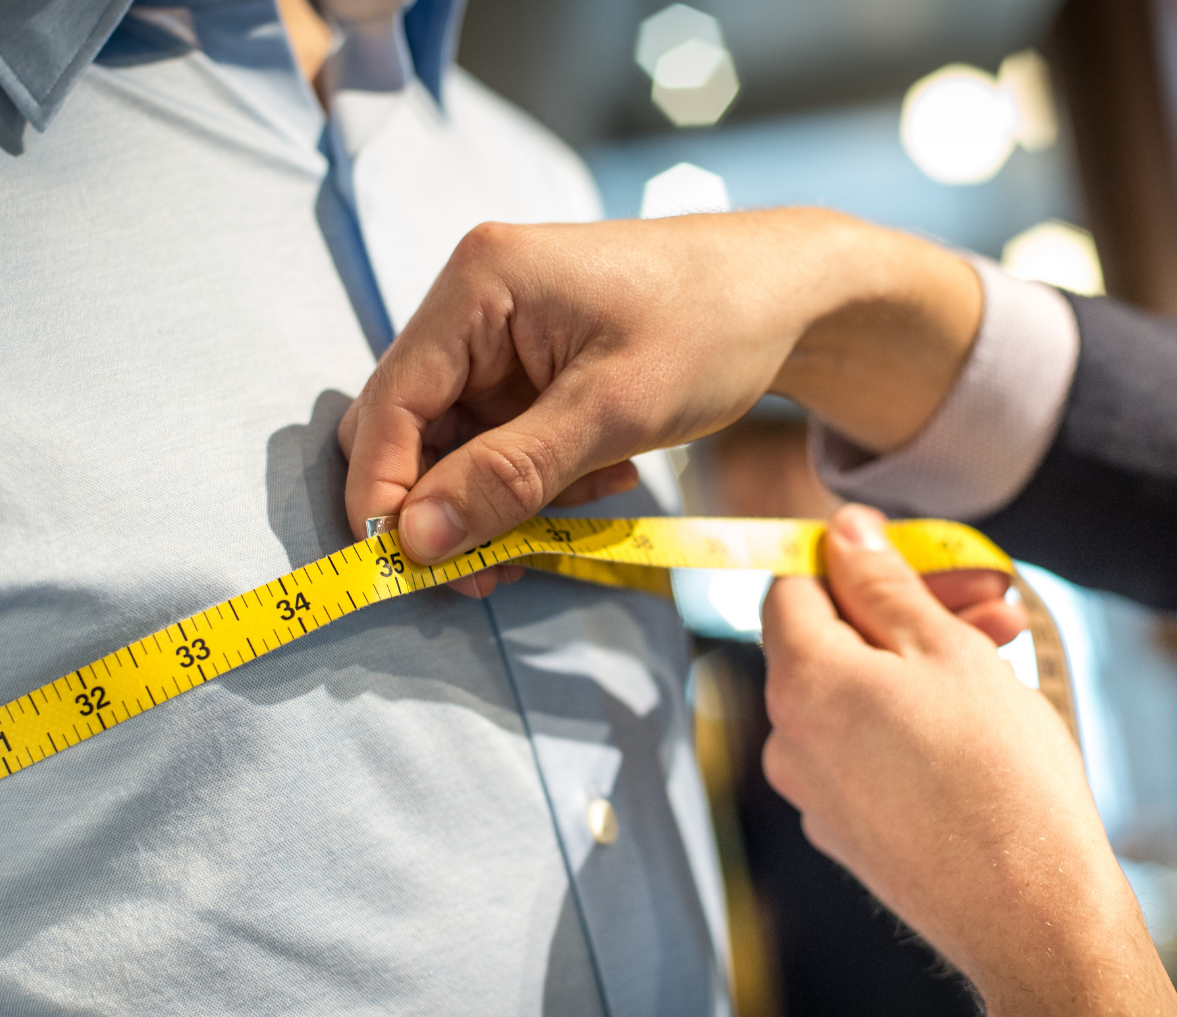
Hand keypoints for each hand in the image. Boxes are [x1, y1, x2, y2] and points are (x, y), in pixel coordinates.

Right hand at [338, 209, 982, 595]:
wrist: (790, 294)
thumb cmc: (714, 328)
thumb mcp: (613, 411)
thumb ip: (509, 476)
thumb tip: (415, 542)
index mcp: (479, 284)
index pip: (390, 405)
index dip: (386, 493)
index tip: (409, 569)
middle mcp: (474, 301)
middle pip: (413, 428)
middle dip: (448, 506)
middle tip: (497, 572)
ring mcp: (502, 332)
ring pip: (459, 443)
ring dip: (505, 497)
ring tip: (585, 508)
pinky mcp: (531, 361)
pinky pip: (503, 438)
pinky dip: (539, 476)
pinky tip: (604, 478)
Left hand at [761, 504, 1176, 1016]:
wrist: (1032, 916)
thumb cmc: (999, 776)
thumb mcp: (945, 650)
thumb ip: (883, 584)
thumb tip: (842, 532)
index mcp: (800, 684)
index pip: (792, 588)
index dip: (854, 561)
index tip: (919, 557)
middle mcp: (788, 740)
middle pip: (831, 642)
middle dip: (910, 610)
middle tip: (994, 601)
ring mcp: (814, 794)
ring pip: (857, 696)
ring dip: (922, 661)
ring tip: (1007, 651)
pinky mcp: (848, 834)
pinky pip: (866, 751)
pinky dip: (911, 721)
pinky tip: (981, 718)